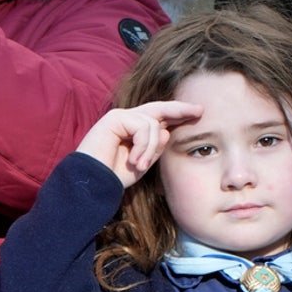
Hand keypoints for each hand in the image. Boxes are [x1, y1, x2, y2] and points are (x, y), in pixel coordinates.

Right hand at [76, 101, 201, 188]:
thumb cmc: (114, 177)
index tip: (198, 113)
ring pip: (153, 124)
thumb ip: (155, 148)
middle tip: (199, 110)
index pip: (159, 118)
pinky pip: (142, 127)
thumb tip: (168, 131)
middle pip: (159, 108)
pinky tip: (134, 161)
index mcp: (134, 130)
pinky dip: (143, 146)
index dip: (177, 114)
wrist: (92, 183)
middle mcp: (127, 120)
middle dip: (179, 109)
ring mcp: (120, 117)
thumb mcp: (142, 163)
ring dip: (151, 148)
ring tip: (140, 165)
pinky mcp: (114, 118)